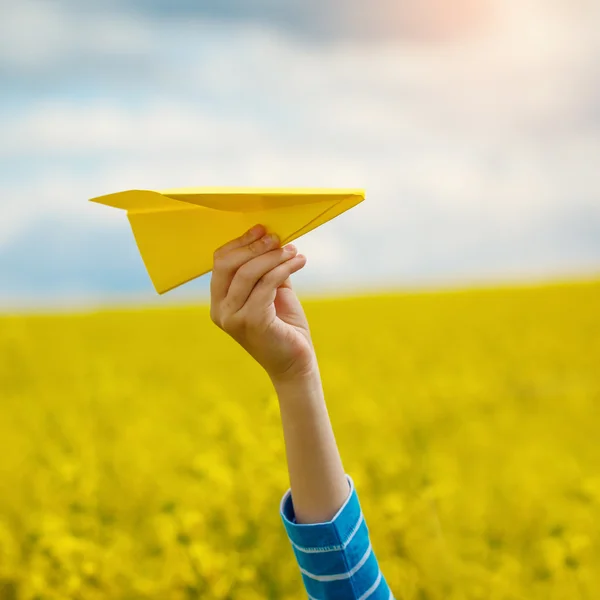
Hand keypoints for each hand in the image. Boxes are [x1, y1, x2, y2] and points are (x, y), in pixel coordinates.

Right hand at [210, 224, 316, 382]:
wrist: (295, 363)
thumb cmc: (284, 327)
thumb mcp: (273, 291)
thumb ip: (268, 268)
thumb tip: (273, 238)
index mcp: (220, 302)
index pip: (220, 262)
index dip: (240, 242)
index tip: (262, 229)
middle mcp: (221, 311)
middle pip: (229, 264)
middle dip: (255, 246)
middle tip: (278, 238)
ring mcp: (233, 318)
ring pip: (249, 273)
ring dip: (273, 256)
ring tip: (293, 251)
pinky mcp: (252, 322)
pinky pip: (266, 285)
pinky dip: (284, 269)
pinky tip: (299, 261)